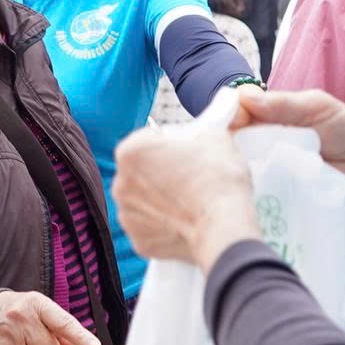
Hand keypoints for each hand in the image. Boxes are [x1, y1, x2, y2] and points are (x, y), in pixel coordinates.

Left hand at [112, 96, 261, 272]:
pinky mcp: (139, 241)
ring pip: (144, 200)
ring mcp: (127, 215)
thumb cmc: (218, 178)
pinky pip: (150, 227)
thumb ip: (208, 120)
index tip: (190, 153)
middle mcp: (120, 183)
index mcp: (130, 150)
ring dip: (161, 199)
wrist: (224, 227)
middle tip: (192, 176)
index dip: (172, 144)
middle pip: (143, 171)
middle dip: (163, 172)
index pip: (150, 139)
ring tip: (191, 200)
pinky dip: (164, 225)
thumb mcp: (216, 135)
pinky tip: (186, 221)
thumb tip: (223, 102)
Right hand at [225, 89, 344, 207]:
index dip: (229, 116)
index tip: (227, 122)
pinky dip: (247, 189)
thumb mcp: (320, 109)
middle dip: (226, 142)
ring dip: (234, 166)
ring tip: (233, 169)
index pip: (239, 112)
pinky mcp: (273, 198)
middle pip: (232, 140)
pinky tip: (243, 189)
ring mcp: (267, 172)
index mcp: (273, 117)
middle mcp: (264, 144)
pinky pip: (252, 192)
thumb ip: (284, 104)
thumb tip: (243, 96)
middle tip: (226, 148)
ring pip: (237, 167)